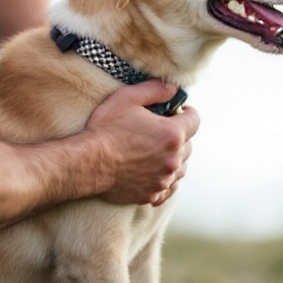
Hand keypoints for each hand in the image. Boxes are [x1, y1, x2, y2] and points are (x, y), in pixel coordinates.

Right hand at [85, 81, 198, 206]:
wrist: (87, 163)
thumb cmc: (106, 130)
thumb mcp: (128, 98)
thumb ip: (155, 90)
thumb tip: (174, 88)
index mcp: (172, 134)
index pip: (195, 121)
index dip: (188, 113)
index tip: (178, 112)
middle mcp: (173, 159)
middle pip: (189, 146)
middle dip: (180, 136)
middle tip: (162, 131)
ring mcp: (163, 179)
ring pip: (181, 168)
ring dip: (175, 159)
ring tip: (160, 152)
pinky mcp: (152, 194)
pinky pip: (169, 188)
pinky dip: (166, 180)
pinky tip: (157, 173)